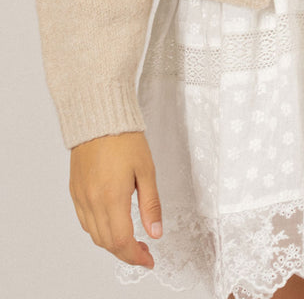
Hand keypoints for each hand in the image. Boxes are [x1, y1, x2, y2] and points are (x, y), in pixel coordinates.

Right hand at [69, 131, 161, 268]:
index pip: (122, 241)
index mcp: (111, 197)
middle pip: (107, 243)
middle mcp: (92, 201)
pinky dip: (98, 230)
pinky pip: (84, 221)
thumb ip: (151, 204)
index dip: (136, 256)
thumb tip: (156, 232)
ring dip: (112, 244)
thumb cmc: (124, 138)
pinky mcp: (75, 190)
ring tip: (130, 240)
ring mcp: (81, 197)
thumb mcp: (146, 170)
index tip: (148, 260)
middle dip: (126, 253)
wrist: (99, 116)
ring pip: (94, 235)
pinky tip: (111, 224)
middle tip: (143, 252)